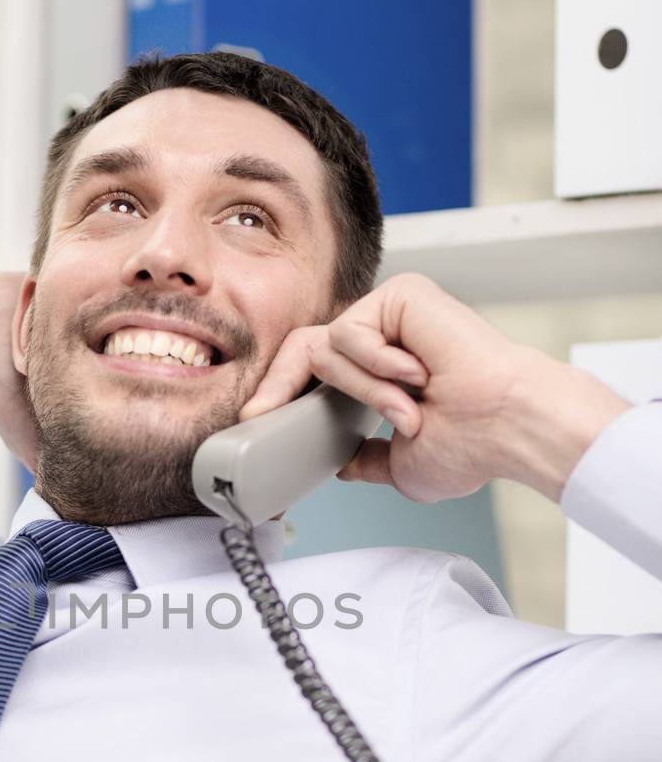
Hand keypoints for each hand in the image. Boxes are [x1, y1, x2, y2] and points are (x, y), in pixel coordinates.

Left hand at [238, 273, 631, 503]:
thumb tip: (341, 465)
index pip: (315, 372)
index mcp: (382, 375)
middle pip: (304, 347)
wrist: (506, 425)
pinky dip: (376, 364)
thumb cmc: (473, 446)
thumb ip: (367, 459)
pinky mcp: (401, 296)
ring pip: (328, 348)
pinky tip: (418, 376)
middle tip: (259, 415)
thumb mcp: (402, 464)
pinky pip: (350, 332)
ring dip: (362, 390)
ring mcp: (391, 315)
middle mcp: (384, 340)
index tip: (255, 423)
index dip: (282, 393)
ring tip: (409, 410)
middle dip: (276, 382)